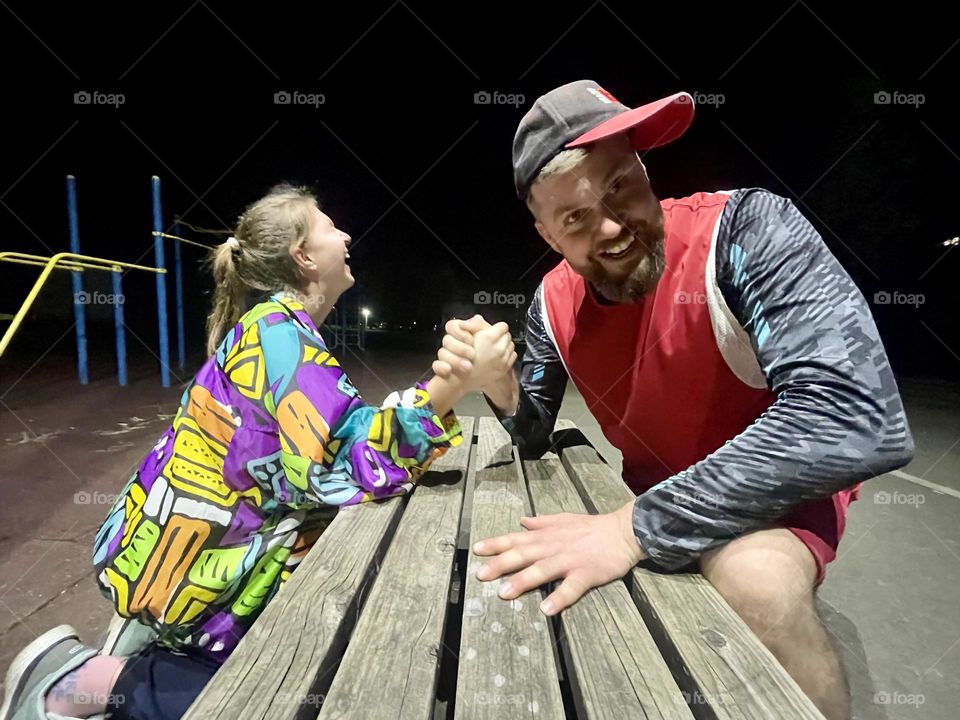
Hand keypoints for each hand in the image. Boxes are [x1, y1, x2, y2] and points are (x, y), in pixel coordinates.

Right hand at [433, 315, 516, 392]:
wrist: (462, 377)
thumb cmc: (461, 357)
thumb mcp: (465, 335)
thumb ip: (475, 325)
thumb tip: (479, 318)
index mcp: (489, 337)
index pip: (503, 326)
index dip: (496, 328)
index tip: (492, 330)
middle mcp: (499, 348)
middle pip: (508, 336)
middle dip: (501, 336)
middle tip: (492, 340)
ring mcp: (503, 359)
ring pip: (511, 346)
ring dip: (504, 346)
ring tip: (494, 349)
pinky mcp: (505, 368)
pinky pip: (512, 356)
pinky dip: (507, 355)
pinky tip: (497, 357)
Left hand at [472, 501, 645, 615]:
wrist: (623, 531)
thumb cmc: (591, 527)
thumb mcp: (563, 519)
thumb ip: (541, 522)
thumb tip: (522, 521)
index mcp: (546, 536)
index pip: (515, 539)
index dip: (495, 544)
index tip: (476, 550)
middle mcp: (553, 547)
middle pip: (523, 555)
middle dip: (500, 564)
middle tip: (480, 575)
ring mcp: (569, 561)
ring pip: (542, 571)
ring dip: (523, 581)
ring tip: (504, 593)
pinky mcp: (586, 574)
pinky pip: (571, 587)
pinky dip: (560, 597)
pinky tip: (547, 609)